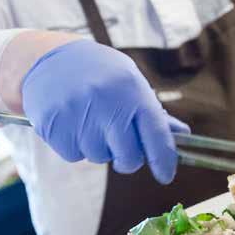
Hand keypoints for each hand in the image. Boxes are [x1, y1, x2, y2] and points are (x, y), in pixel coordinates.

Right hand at [21, 39, 188, 183]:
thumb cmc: (99, 73)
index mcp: (131, 88)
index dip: (164, 159)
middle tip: (119, 141)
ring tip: (89, 119)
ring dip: (98, 147)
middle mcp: (107, 102)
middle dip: (128, 158)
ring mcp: (78, 114)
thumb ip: (152, 112)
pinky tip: (72, 121)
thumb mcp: (130, 81)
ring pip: (99, 157)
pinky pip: (74, 155)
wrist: (50, 59)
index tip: (167, 175)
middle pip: (129, 156)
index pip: (156, 133)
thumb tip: (183, 136)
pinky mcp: (54, 126)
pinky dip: (76, 145)